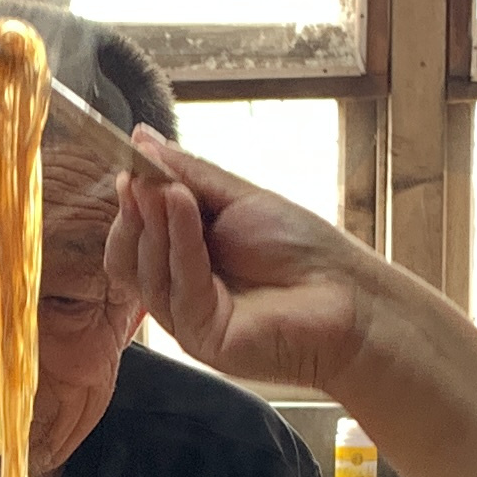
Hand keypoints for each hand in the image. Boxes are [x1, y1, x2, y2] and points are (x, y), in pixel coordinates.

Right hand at [105, 130, 405, 391]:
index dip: (129, 202)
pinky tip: (184, 206)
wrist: (349, 296)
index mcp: (184, 259)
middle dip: (134, 212)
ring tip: (166, 187)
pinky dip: (180, 242)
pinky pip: (179, 286)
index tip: (128, 165)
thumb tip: (141, 139)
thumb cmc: (302, 249)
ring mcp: (187, 319)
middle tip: (137, 177)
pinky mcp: (201, 337)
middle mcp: (179, 291)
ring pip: (147, 271)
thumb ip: (187, 172)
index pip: (136, 234)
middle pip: (129, 256)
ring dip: (156, 222)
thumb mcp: (237, 198)